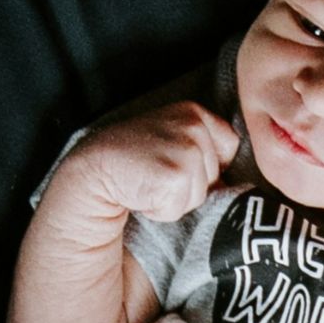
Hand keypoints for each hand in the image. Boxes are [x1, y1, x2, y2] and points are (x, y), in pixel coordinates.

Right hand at [65, 101, 239, 221]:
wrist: (93, 171)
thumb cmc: (132, 161)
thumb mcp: (172, 138)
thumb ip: (202, 148)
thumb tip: (230, 179)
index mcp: (194, 112)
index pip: (229, 146)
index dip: (205, 164)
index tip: (173, 162)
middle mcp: (193, 126)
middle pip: (216, 175)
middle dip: (190, 184)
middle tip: (155, 173)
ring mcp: (186, 149)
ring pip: (201, 195)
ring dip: (176, 199)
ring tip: (149, 183)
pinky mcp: (175, 176)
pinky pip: (181, 208)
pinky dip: (163, 210)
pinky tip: (143, 193)